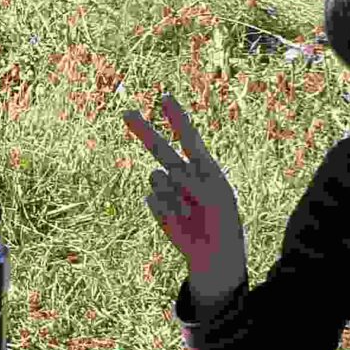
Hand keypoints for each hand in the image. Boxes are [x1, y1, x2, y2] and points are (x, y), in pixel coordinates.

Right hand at [123, 92, 247, 306]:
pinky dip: (164, 209)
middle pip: (160, 148)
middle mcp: (182, 173)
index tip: (166, 96)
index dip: (176, 117)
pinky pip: (152, 199)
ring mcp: (168, 190)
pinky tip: (179, 221)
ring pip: (156, 177)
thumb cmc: (222, 223)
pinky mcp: (157, 206)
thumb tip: (164, 172)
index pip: (188, 136)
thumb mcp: (217, 199)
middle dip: (144, 130)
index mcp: (202, 166)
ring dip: (169, 190)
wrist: (213, 252)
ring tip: (188, 210)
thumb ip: (194, 181)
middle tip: (126, 113)